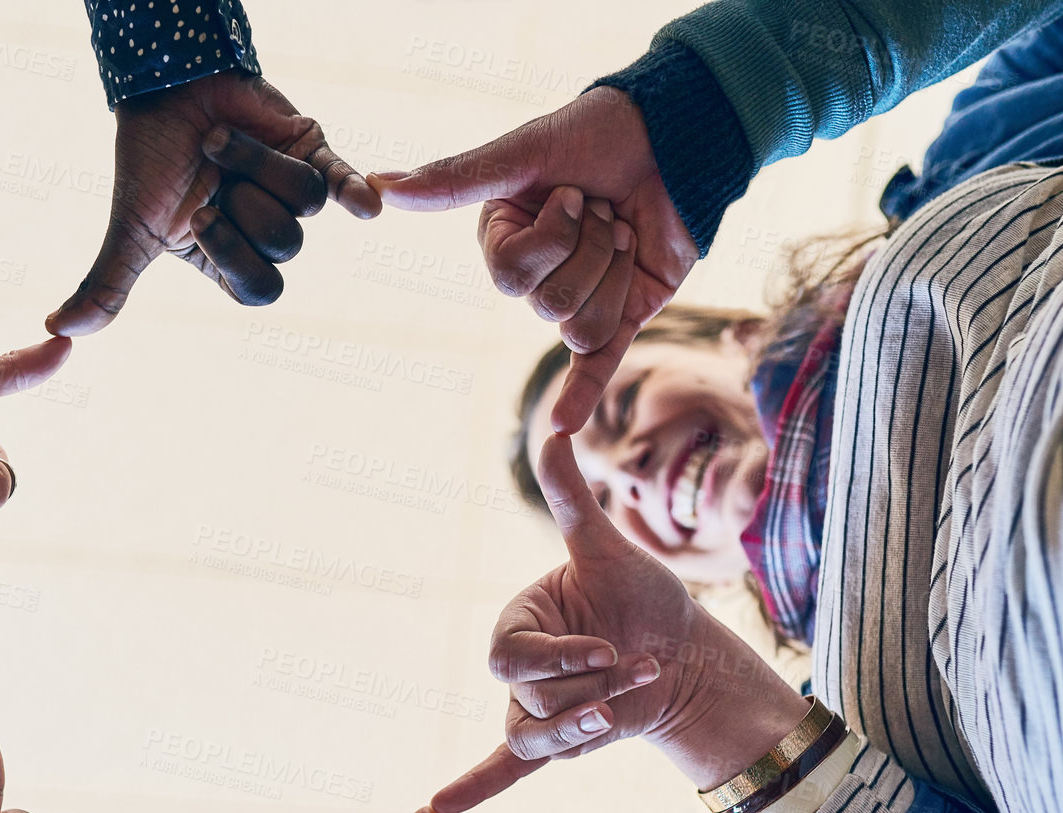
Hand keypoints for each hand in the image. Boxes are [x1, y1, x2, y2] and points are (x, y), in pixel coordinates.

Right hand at [47, 71, 379, 333]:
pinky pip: (343, 181)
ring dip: (259, 164)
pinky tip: (371, 205)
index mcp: (230, 258)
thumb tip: (58, 330)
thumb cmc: (148, 159)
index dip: (236, 258)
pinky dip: (358, 191)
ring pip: (308, 204)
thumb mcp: (129, 227)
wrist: (164, 85)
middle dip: (246, 208)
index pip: (259, 289)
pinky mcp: (312, 150)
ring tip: (221, 141)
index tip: (201, 217)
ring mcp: (291, 190)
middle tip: (212, 181)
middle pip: (287, 248)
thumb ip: (108, 284)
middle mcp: (265, 229)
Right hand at [372, 87, 696, 433]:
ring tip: (623, 229)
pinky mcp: (625, 313)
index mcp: (505, 240)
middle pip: (548, 304)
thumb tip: (380, 184)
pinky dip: (579, 398)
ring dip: (612, 269)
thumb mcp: (524, 152)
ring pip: (582, 325)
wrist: (682, 134)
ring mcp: (582, 296)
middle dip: (587, 248)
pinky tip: (563, 430)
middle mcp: (538, 274)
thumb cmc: (598, 132)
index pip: (510, 277)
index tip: (571, 192)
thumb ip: (455, 179)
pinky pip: (596, 365)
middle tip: (603, 205)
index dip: (548, 239)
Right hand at [431, 437, 809, 812]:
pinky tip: (441, 806)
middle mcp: (517, 670)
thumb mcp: (608, 550)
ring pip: (532, 735)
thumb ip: (572, 502)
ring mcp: (533, 707)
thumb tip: (554, 432)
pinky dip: (475, 785)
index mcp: (518, 622)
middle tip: (633, 669)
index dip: (559, 656)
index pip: (512, 654)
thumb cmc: (643, 597)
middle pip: (526, 698)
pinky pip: (507, 766)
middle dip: (585, 687)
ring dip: (580, 726)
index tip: (608, 647)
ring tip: (618, 710)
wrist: (685, 652)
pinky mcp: (555, 741)